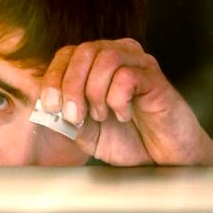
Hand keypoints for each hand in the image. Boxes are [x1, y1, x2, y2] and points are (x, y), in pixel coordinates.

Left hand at [38, 39, 212, 166]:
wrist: (166, 161)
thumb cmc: (130, 141)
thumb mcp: (88, 132)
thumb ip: (67, 118)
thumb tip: (46, 107)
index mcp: (99, 64)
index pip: (68, 53)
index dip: (54, 77)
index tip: (51, 106)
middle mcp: (120, 56)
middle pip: (84, 50)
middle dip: (71, 85)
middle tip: (74, 115)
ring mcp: (140, 65)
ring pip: (106, 58)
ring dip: (95, 92)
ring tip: (102, 115)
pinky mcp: (156, 80)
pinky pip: (127, 76)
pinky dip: (117, 99)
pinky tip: (124, 115)